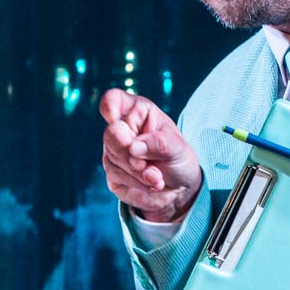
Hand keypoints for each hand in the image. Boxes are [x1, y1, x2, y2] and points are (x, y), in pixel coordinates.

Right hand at [99, 89, 203, 222]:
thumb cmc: (177, 157)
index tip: (117, 120)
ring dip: (140, 176)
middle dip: (132, 156)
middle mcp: (121, 130)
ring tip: (159, 179)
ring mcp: (113, 153)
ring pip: (114, 163)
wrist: (179, 187)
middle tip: (151, 168)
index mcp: (137, 112)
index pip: (113, 100)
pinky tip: (153, 187)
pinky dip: (139, 189)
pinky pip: (119, 182)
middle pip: (111, 136)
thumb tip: (133, 147)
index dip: (110, 107)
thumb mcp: (178, 147)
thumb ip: (159, 143)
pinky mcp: (112, 176)